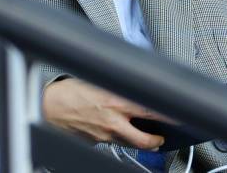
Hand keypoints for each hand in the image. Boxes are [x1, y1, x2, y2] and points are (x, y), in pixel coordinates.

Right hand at [42, 77, 165, 149]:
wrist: (48, 107)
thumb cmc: (70, 90)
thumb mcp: (97, 81)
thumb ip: (116, 85)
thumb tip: (131, 84)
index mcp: (115, 100)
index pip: (149, 109)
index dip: (166, 113)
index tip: (178, 114)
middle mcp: (113, 120)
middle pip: (145, 139)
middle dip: (157, 140)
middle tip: (162, 136)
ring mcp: (106, 136)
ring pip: (131, 144)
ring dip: (141, 142)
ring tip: (147, 137)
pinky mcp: (98, 143)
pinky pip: (115, 143)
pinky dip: (121, 138)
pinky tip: (118, 131)